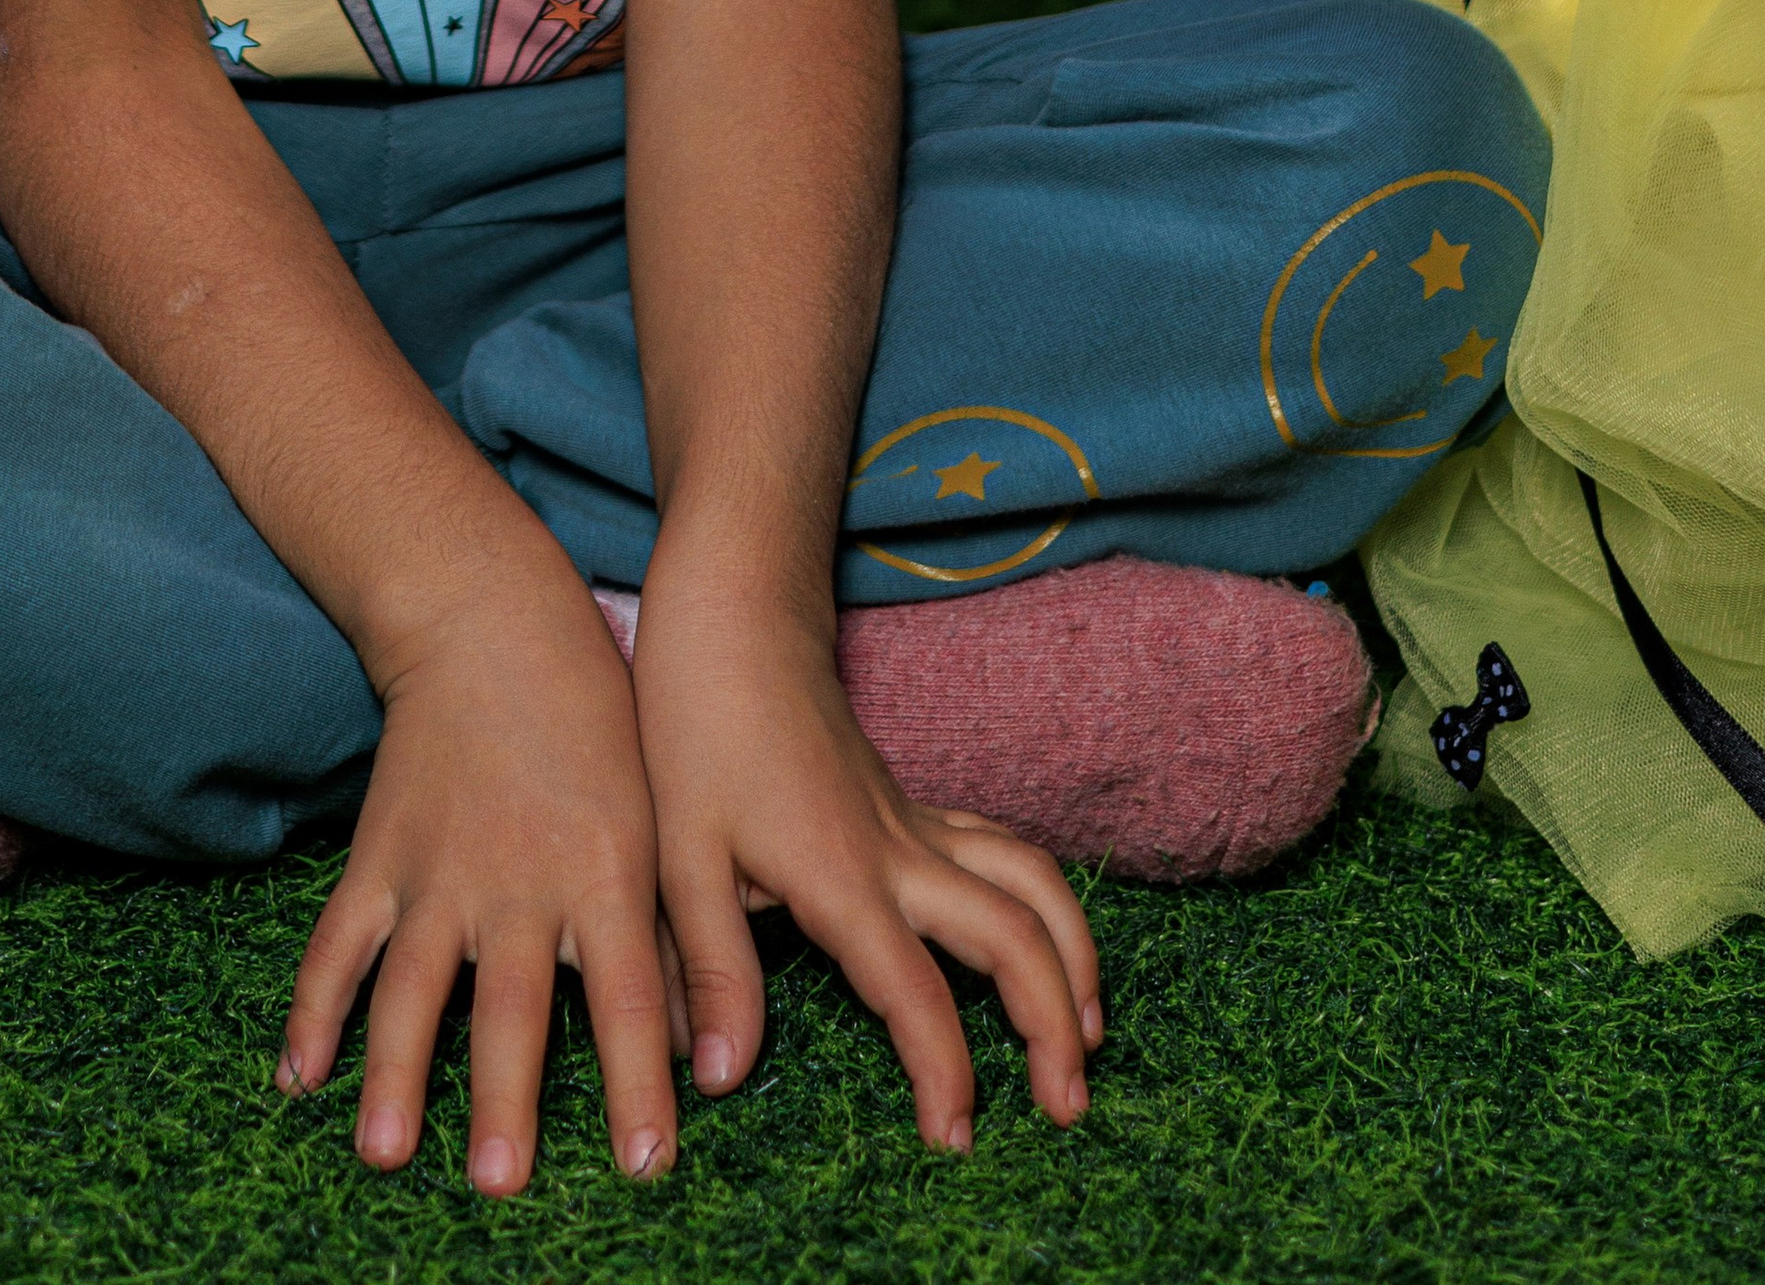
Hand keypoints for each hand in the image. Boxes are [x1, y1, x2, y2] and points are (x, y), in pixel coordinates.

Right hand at [277, 562, 678, 1196]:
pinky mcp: (379, 856)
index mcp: (603, 870)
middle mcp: (519, 879)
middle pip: (512, 1004)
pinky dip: (312, 1009)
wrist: (492, 623)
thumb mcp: (653, 818)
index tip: (645, 1163)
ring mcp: (439, 869)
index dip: (638, 1081)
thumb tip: (699, 1050)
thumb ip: (666, 937)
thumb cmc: (596, 723)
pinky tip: (296, 1079)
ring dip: (396, 1074)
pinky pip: (339, 942)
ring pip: (413, 986)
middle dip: (506, 1097)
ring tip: (386, 1155)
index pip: (626, 995)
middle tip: (501, 1183)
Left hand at [629, 570, 1100, 1147]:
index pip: (914, 991)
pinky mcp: (916, 807)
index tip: (956, 1141)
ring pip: (1032, 882)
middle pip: (1013, 934)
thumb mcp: (677, 856)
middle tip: (1069, 1109)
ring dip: (1073, 957)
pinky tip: (1042, 950)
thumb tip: (723, 1078)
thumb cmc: (694, 734)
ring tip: (1087, 1036)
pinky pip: (1006, 854)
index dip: (944, 1073)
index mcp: (842, 875)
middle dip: (1056, 1023)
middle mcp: (899, 849)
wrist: (732, 625)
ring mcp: (915, 822)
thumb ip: (710, 970)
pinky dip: (1044, 907)